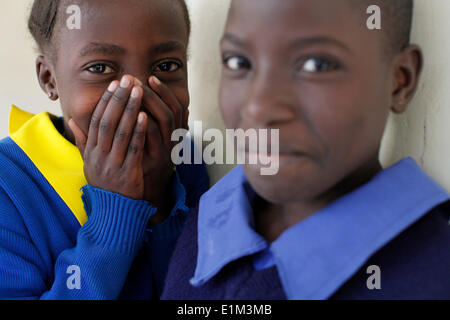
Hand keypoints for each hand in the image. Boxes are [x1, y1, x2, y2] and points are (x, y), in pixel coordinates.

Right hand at [69, 75, 147, 199]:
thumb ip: (82, 141)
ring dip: (130, 110)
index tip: (114, 84)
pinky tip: (145, 116)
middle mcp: (100, 155)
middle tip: (128, 79)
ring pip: (121, 132)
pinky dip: (139, 132)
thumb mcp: (89, 163)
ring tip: (138, 91)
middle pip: (108, 122)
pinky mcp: (128, 172)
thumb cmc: (105, 184)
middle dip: (119, 99)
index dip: (106, 101)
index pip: (97, 120)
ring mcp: (113, 164)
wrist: (114, 212)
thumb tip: (71, 120)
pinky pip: (134, 149)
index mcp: (91, 151)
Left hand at [134, 76, 187, 208]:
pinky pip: (152, 136)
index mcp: (177, 135)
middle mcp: (175, 141)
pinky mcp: (156, 159)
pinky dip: (144, 122)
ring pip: (165, 119)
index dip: (165, 92)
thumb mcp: (158, 142)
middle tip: (136, 80)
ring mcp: (167, 150)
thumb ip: (160, 124)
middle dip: (153, 93)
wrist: (147, 192)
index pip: (177, 107)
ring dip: (149, 102)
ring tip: (132, 90)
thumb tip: (170, 106)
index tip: (150, 77)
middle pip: (170, 110)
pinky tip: (131, 111)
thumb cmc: (149, 162)